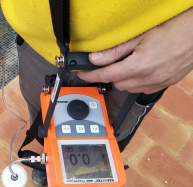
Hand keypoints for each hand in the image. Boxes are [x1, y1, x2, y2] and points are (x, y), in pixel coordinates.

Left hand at [78, 7, 192, 93]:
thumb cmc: (173, 29)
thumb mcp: (140, 36)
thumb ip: (115, 50)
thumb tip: (95, 58)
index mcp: (139, 66)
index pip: (106, 76)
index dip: (91, 75)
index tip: (82, 73)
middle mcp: (148, 79)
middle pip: (117, 83)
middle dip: (109, 75)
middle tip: (109, 62)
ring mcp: (158, 83)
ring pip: (130, 88)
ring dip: (123, 79)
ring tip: (128, 63)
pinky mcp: (165, 84)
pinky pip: (143, 88)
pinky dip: (136, 81)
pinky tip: (141, 69)